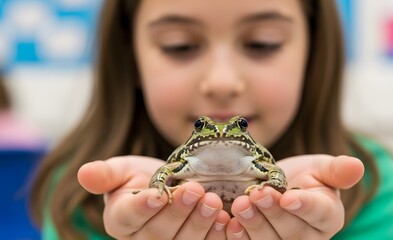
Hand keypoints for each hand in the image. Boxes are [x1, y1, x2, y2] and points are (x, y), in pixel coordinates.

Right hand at [77, 156, 229, 239]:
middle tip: (194, 190)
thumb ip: (106, 174)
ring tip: (213, 202)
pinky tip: (226, 221)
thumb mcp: (122, 170)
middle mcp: (142, 239)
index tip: (157, 194)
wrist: (169, 186)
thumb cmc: (142, 178)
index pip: (128, 217)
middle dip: (177, 212)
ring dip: (199, 224)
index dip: (142, 207)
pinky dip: (216, 236)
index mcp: (121, 220)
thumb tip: (83, 173)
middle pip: (157, 234)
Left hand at [226, 155, 363, 238]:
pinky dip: (238, 237)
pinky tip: (229, 224)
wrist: (278, 186)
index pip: (320, 214)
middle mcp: (309, 237)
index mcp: (328, 216)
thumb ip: (336, 170)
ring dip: (254, 225)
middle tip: (257, 193)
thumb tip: (357, 165)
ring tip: (240, 205)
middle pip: (292, 231)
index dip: (304, 206)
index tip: (288, 196)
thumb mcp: (320, 168)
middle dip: (273, 213)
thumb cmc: (303, 177)